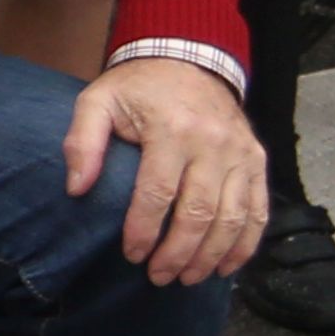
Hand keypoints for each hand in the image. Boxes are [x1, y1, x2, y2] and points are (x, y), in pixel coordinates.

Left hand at [65, 49, 266, 286]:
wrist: (188, 57)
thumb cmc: (137, 87)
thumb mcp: (98, 101)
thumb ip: (82, 142)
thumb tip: (76, 188)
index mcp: (172, 129)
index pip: (158, 192)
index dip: (144, 230)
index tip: (131, 255)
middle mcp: (213, 143)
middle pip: (198, 212)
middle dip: (178, 252)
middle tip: (158, 277)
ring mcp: (240, 153)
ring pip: (232, 217)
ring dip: (211, 255)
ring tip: (187, 278)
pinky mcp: (257, 160)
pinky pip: (257, 209)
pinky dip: (245, 243)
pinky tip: (225, 266)